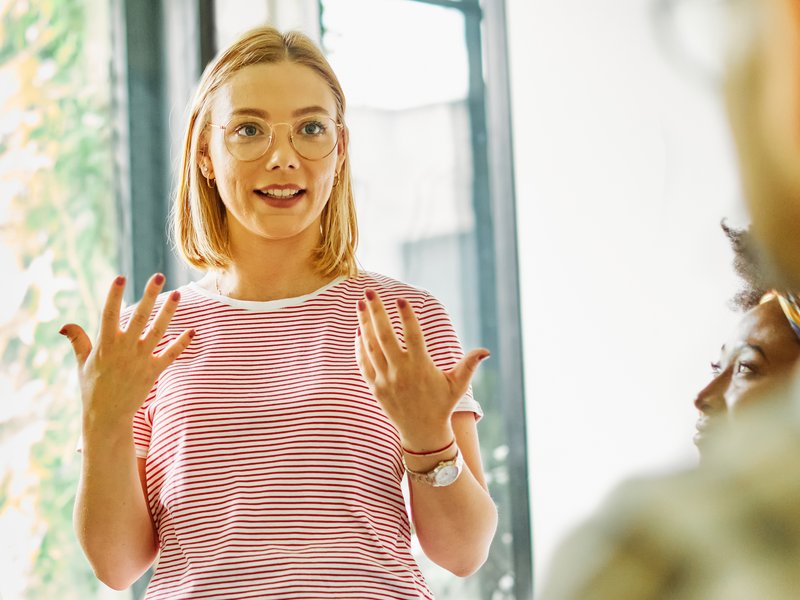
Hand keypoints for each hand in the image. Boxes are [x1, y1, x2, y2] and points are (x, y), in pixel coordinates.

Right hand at [60, 273, 194, 427]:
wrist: (107, 415)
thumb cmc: (92, 387)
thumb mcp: (82, 363)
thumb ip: (78, 341)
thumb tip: (65, 325)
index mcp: (105, 344)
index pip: (108, 314)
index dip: (114, 295)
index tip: (120, 277)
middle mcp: (124, 349)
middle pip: (139, 317)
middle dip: (149, 296)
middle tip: (159, 276)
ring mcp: (140, 360)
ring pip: (157, 331)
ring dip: (168, 312)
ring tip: (177, 294)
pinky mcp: (153, 371)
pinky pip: (170, 355)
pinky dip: (182, 343)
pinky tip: (192, 331)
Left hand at [355, 288, 488, 450]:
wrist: (422, 432)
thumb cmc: (442, 405)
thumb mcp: (458, 385)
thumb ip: (469, 365)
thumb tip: (486, 350)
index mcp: (421, 368)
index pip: (412, 336)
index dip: (407, 317)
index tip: (401, 299)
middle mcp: (400, 372)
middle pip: (385, 336)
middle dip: (376, 312)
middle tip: (370, 290)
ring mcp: (385, 380)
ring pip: (371, 347)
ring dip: (364, 323)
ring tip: (361, 303)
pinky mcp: (374, 387)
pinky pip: (363, 363)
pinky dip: (360, 346)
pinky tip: (359, 329)